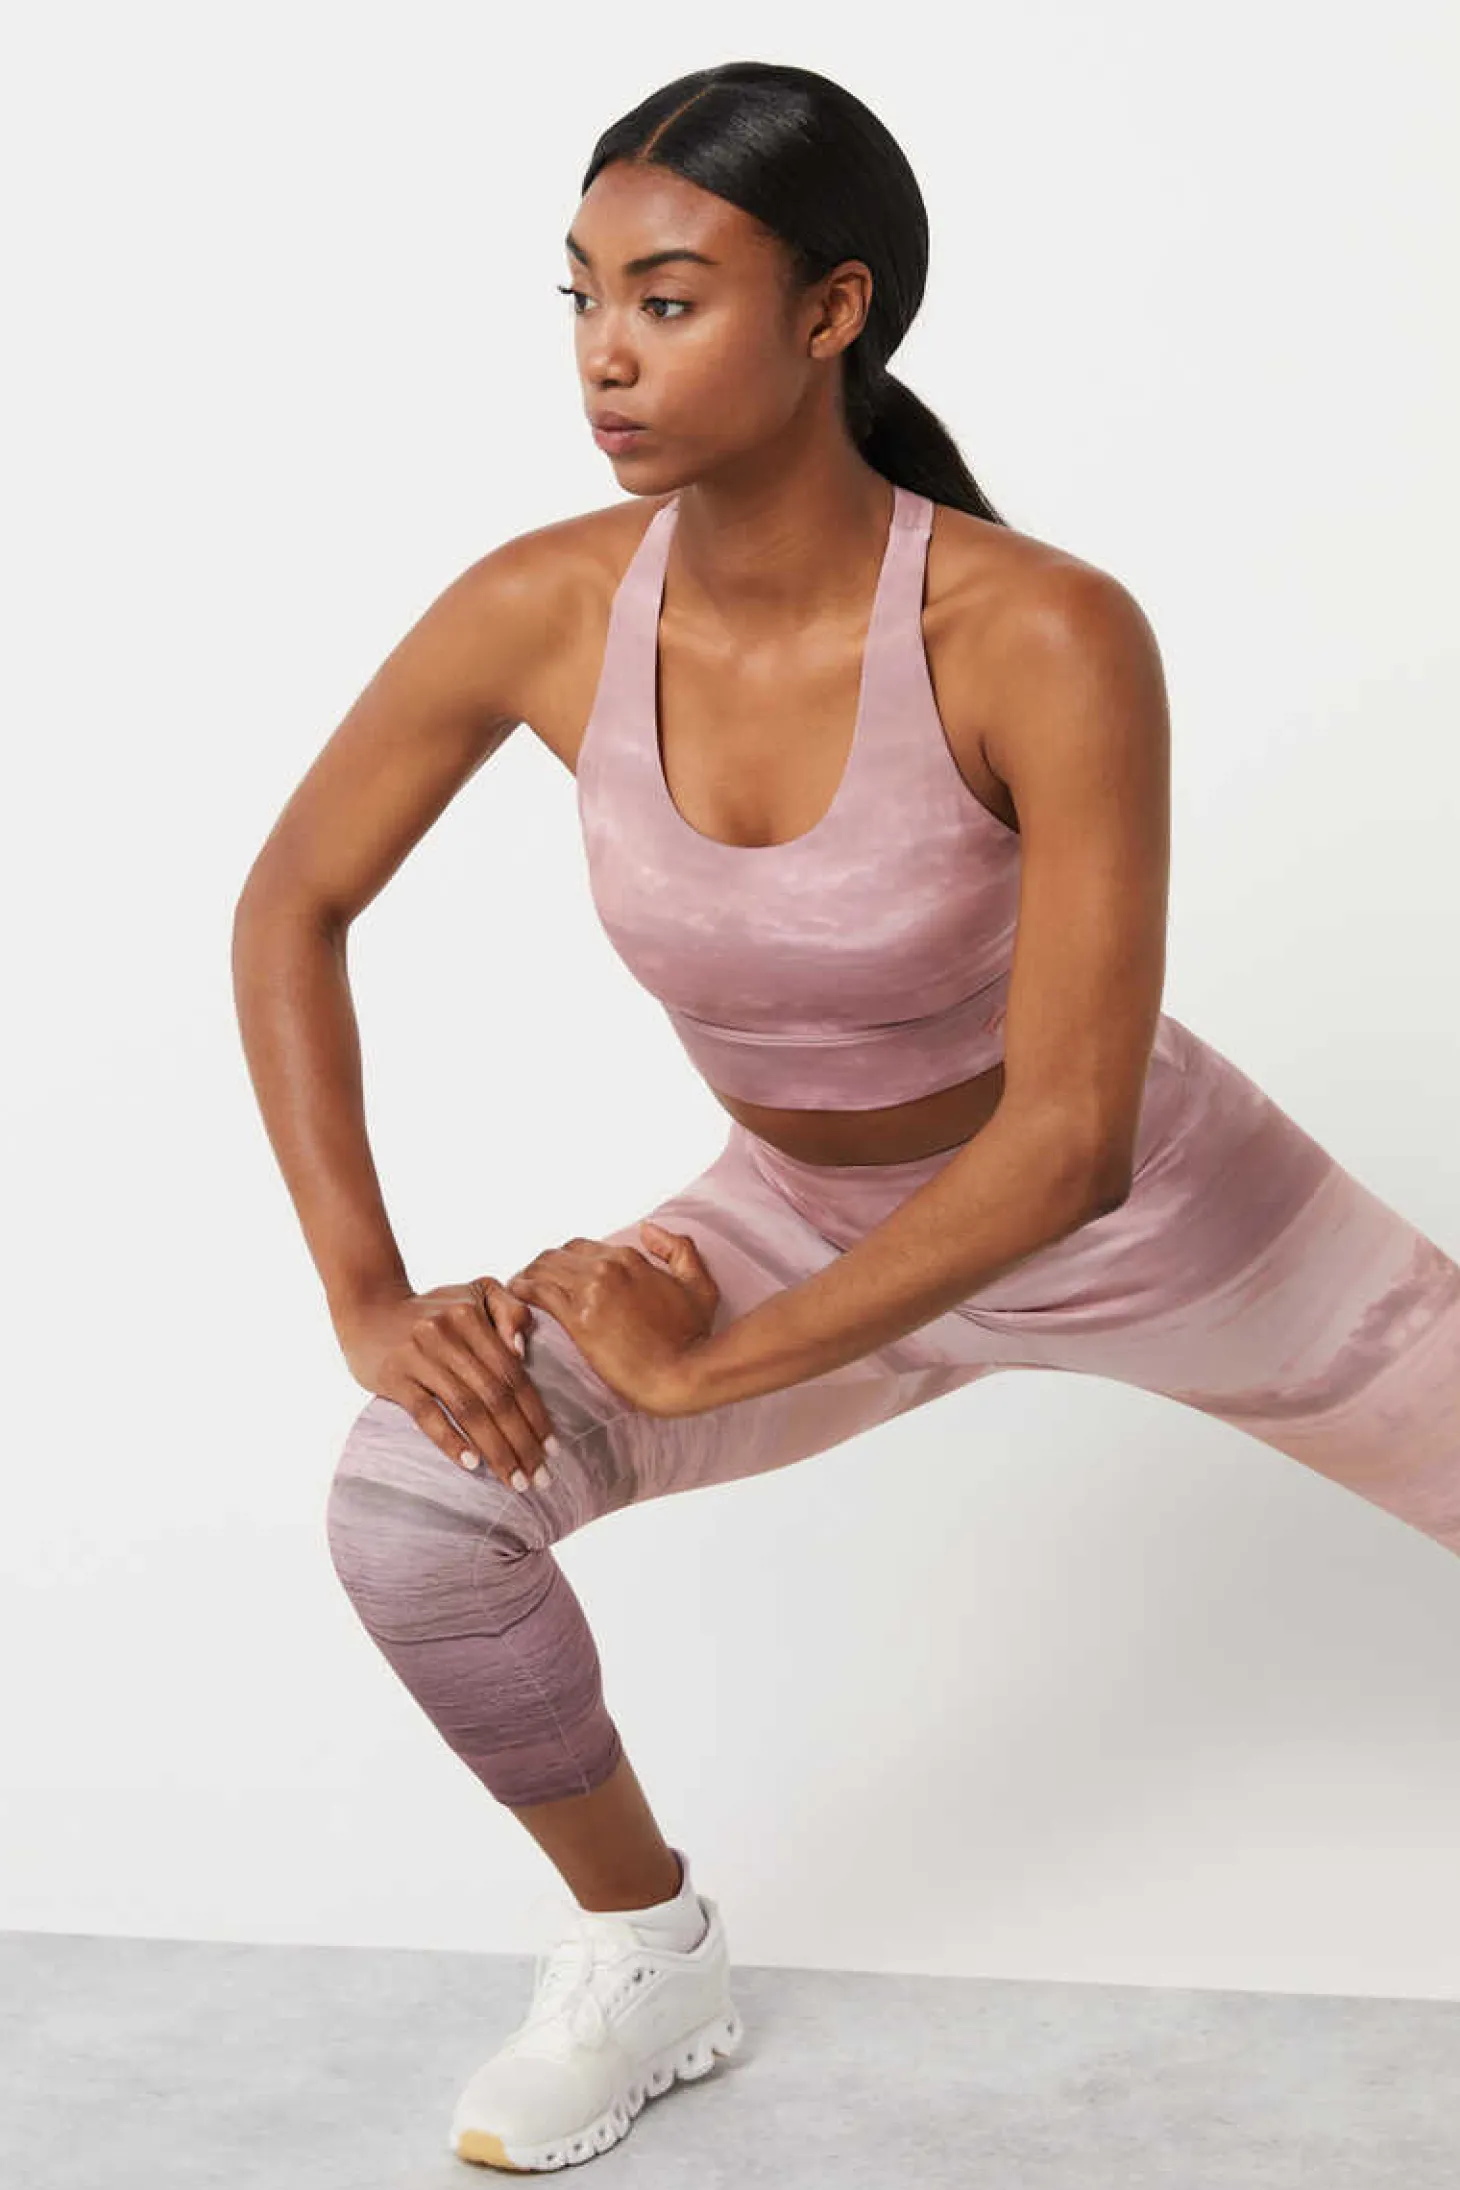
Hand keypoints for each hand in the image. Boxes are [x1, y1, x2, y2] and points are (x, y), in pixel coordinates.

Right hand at [333, 1275, 558, 1488]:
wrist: (369, 1306)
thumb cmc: (434, 1309)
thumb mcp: (477, 1293)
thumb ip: (511, 1310)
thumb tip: (522, 1352)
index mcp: (472, 1316)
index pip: (513, 1373)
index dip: (535, 1413)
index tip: (553, 1448)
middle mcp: (447, 1334)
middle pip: (495, 1396)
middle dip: (522, 1441)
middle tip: (539, 1478)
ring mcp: (419, 1356)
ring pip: (467, 1409)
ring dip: (495, 1449)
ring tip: (514, 1480)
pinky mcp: (394, 1376)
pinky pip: (426, 1414)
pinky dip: (451, 1440)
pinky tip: (472, 1464)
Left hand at [504, 1221, 719, 1415]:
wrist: (682, 1374)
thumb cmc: (693, 1337)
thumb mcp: (699, 1286)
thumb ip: (678, 1250)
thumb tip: (649, 1228)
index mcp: (631, 1258)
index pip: (584, 1247)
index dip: (567, 1261)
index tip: (559, 1275)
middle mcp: (607, 1267)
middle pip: (558, 1255)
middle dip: (543, 1266)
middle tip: (533, 1283)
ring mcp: (591, 1291)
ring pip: (543, 1268)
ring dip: (528, 1276)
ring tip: (520, 1289)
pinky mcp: (577, 1319)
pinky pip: (537, 1292)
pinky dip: (522, 1290)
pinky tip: (516, 1297)